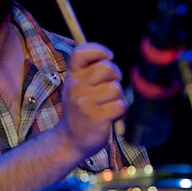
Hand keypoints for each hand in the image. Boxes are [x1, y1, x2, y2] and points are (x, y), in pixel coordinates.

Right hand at [60, 42, 126, 158]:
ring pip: (116, 88)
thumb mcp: (78, 88)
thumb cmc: (81, 111)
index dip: (98, 50)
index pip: (81, 52)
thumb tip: (110, 60)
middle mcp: (75, 87)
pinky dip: (121, 111)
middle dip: (116, 77)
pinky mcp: (95, 117)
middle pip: (107, 68)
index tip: (108, 57)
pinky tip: (111, 116)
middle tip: (111, 90)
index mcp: (71, 76)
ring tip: (109, 106)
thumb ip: (90, 73)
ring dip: (119, 98)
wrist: (70, 141)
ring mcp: (84, 102)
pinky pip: (121, 105)